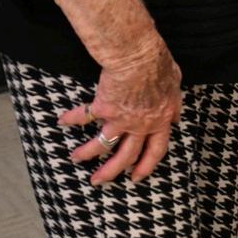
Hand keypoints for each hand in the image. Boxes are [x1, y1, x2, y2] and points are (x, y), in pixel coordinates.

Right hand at [59, 43, 182, 184]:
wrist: (139, 56)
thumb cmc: (159, 65)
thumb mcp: (175, 85)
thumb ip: (174, 104)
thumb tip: (176, 116)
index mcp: (159, 120)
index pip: (156, 150)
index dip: (146, 165)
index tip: (137, 177)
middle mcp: (140, 125)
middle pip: (126, 155)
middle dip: (112, 171)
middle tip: (100, 181)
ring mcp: (121, 119)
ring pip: (102, 144)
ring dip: (87, 153)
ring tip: (75, 158)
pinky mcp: (103, 108)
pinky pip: (84, 116)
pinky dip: (72, 118)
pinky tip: (62, 121)